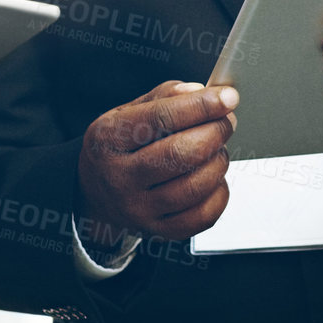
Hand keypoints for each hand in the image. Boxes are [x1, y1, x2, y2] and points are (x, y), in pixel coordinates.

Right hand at [78, 81, 237, 239]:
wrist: (95, 194)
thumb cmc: (117, 149)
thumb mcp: (127, 113)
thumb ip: (163, 97)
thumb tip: (198, 91)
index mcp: (109, 138)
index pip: (160, 118)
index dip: (200, 105)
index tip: (227, 97)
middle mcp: (119, 176)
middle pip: (180, 153)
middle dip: (215, 132)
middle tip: (225, 122)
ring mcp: (138, 208)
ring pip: (195, 186)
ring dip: (219, 161)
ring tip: (217, 149)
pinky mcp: (158, 231)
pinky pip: (203, 216)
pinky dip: (219, 193)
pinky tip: (213, 179)